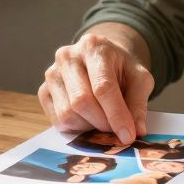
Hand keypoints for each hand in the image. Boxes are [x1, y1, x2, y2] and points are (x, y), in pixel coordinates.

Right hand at [38, 30, 153, 143]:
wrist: (100, 58)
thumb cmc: (120, 68)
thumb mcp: (139, 78)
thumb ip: (138, 103)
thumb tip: (137, 130)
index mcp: (94, 47)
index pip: (103, 86)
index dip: (116, 114)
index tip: (128, 135)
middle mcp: (68, 57)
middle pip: (81, 101)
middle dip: (102, 123)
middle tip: (116, 131)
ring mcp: (52, 73)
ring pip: (67, 114)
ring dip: (89, 127)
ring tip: (103, 122)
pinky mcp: (43, 90)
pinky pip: (57, 120)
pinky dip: (75, 128)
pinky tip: (88, 120)